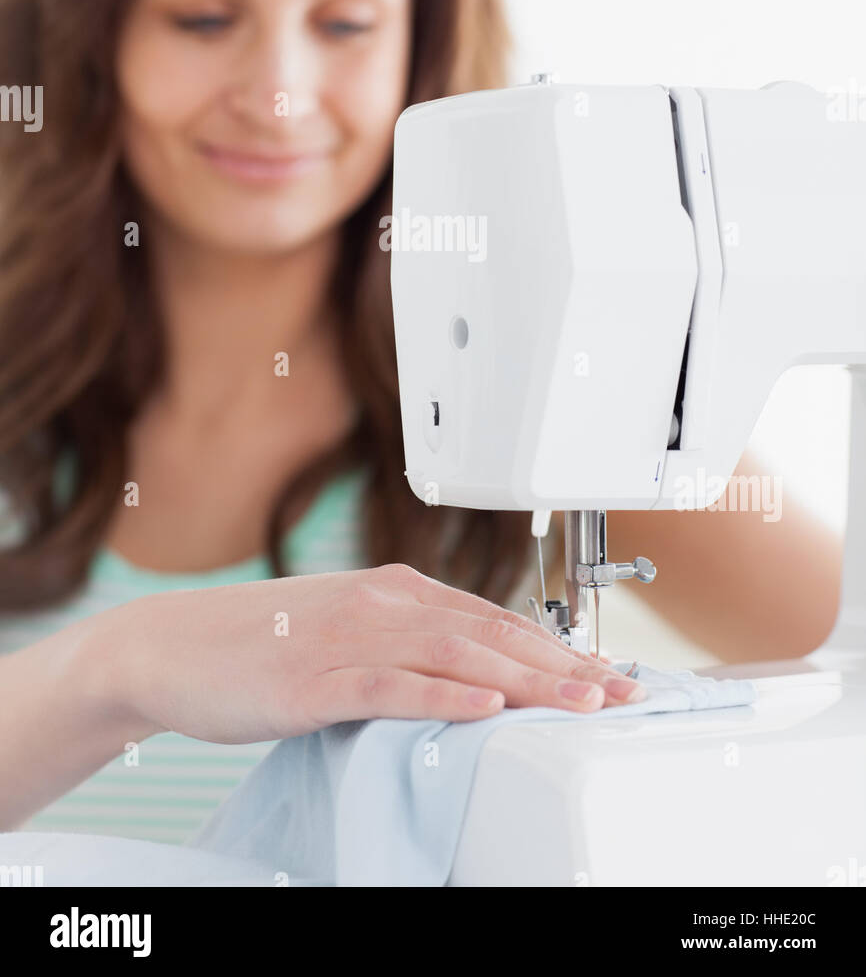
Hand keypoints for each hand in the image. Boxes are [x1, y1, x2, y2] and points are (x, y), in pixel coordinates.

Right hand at [99, 563, 646, 743]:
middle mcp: (380, 604)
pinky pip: (390, 686)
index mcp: (392, 590)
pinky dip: (443, 694)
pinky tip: (484, 707)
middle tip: (618, 690)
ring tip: (579, 701)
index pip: (491, 617)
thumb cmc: (261, 644)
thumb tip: (471, 672)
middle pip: (487, 632)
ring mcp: (348, 640)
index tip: (604, 671)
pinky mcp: (315, 680)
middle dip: (560, 663)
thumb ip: (406, 643)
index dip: (554, 645)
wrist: (173, 645)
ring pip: (453, 655)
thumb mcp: (346, 630)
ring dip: (523, 679)